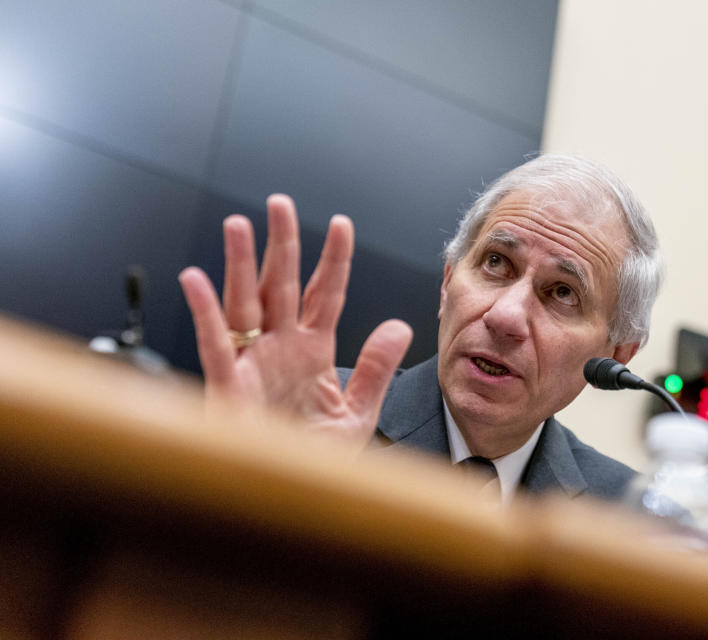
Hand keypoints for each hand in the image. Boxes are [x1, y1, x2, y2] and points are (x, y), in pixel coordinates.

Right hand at [178, 194, 412, 445]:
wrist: (288, 501)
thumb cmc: (316, 461)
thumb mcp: (357, 412)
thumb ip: (375, 368)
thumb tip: (400, 326)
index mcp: (313, 350)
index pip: (326, 294)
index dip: (333, 259)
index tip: (340, 224)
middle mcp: (281, 348)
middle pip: (281, 285)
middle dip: (281, 244)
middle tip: (279, 203)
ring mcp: (253, 363)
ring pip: (244, 302)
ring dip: (239, 263)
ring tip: (239, 224)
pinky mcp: (226, 386)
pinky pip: (213, 344)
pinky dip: (204, 313)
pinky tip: (197, 280)